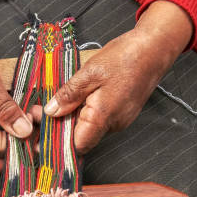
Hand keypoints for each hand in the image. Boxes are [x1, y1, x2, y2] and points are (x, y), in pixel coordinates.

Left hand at [42, 1, 192, 153]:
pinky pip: (100, 120)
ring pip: (90, 129)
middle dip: (62, 127)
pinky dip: (86, 112)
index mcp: (103, 117)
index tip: (43, 128)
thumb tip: (51, 112)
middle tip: (45, 110)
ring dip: (74, 118)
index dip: (58, 140)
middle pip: (82, 138)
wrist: (154, 50)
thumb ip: (69, 95)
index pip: (77, 147)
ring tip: (61, 99)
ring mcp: (120, 121)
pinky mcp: (123, 114)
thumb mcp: (89, 72)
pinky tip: (80, 96)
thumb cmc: (125, 58)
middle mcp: (114, 125)